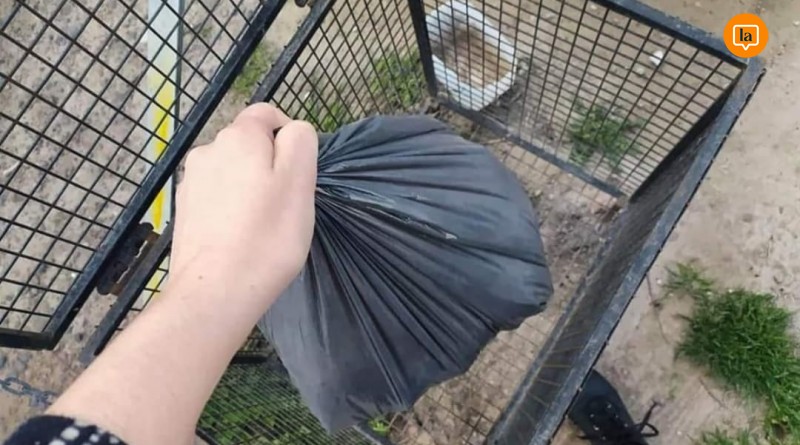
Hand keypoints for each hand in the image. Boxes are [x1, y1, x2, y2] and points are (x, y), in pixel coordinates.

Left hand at [171, 103, 317, 299]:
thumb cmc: (267, 237)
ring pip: (232, 171)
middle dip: (269, 165)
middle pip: (249, 144)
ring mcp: (191, 182)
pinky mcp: (184, 210)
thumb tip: (291, 130)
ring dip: (249, 187)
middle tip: (285, 205)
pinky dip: (231, 209)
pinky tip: (239, 237)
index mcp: (238, 137)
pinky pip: (217, 197)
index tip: (299, 174)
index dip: (289, 137)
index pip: (267, 114)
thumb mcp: (300, 182)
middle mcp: (208, 150)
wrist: (215, 292)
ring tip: (262, 226)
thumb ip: (300, 141)